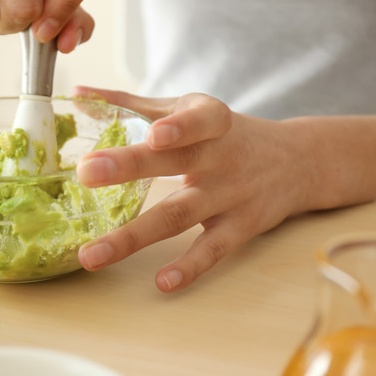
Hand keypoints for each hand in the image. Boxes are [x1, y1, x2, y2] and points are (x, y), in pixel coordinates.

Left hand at [74, 86, 314, 292]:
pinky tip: (163, 282)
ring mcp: (232, 194)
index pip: (199, 119)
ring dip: (133, 235)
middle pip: (177, 162)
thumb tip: (76, 94)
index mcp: (210, 120)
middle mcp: (222, 156)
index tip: (151, 134)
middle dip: (130, 166)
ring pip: (180, 214)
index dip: (178, 126)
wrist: (298, 161)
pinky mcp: (241, 227)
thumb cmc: (227, 133)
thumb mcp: (189, 109)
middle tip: (86, 173)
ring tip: (91, 255)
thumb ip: (131, 104)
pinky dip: (190, 267)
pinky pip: (213, 250)